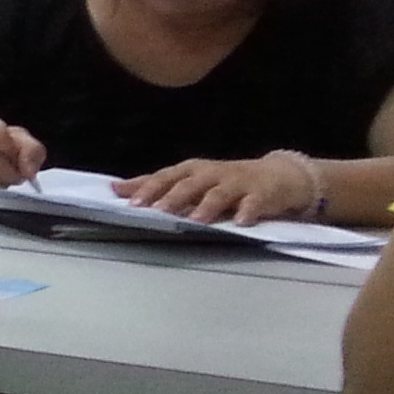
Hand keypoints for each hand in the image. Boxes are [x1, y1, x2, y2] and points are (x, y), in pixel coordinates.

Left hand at [116, 152, 319, 225]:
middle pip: (188, 184)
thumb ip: (156, 186)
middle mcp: (211, 174)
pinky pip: (254, 203)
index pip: (165, 177)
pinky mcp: (261, 194)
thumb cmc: (225, 181)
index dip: (147, 188)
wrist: (278, 175)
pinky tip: (240, 222)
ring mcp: (237, 183)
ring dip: (206, 206)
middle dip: (171, 197)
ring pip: (219, 193)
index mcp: (191, 171)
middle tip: (156, 210)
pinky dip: (247, 212)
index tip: (129, 201)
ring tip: (195, 220)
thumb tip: (116, 188)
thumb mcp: (190, 180)